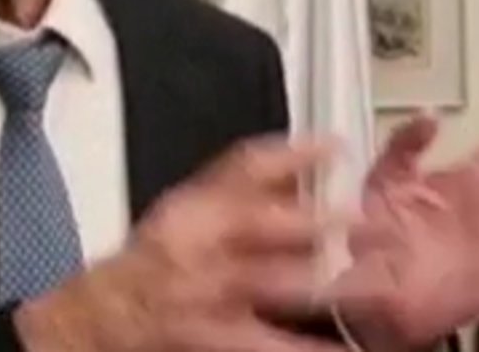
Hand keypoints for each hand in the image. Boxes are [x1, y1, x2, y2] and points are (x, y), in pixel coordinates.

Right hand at [17, 136, 365, 351]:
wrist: (103, 317)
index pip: (242, 167)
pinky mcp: (213, 336)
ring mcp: (206, 292)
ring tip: (374, 281)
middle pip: (260, 222)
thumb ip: (239, 183)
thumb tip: (307, 155)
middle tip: (370, 218)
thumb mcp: (186, 208)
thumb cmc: (152, 262)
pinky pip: (269, 342)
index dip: (291, 153)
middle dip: (316, 219)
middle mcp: (197, 244)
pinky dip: (307, 348)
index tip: (337, 147)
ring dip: (324, 281)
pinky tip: (343, 350)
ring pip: (270, 281)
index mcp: (194, 205)